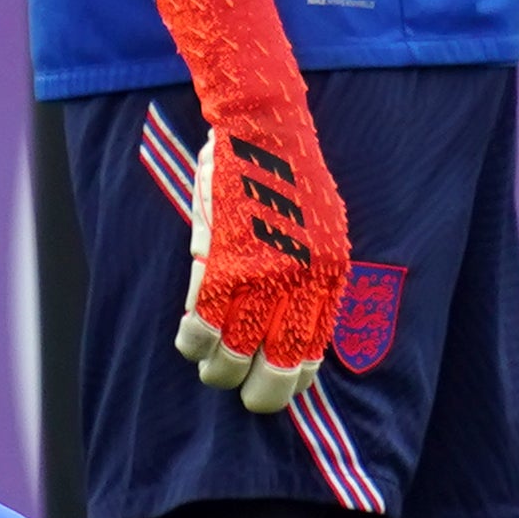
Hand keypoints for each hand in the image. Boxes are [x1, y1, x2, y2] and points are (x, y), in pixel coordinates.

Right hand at [154, 0, 349, 413]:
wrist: (264, 124)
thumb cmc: (288, 171)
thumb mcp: (319, 228)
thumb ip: (311, 273)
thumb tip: (299, 317)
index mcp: (329, 274)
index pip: (313, 349)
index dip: (293, 378)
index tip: (280, 388)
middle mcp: (299, 281)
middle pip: (277, 363)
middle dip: (259, 391)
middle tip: (242, 393)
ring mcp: (259, 273)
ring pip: (232, 349)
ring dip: (218, 368)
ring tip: (211, 370)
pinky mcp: (221, 259)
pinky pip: (200, 318)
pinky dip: (192, 338)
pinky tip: (189, 342)